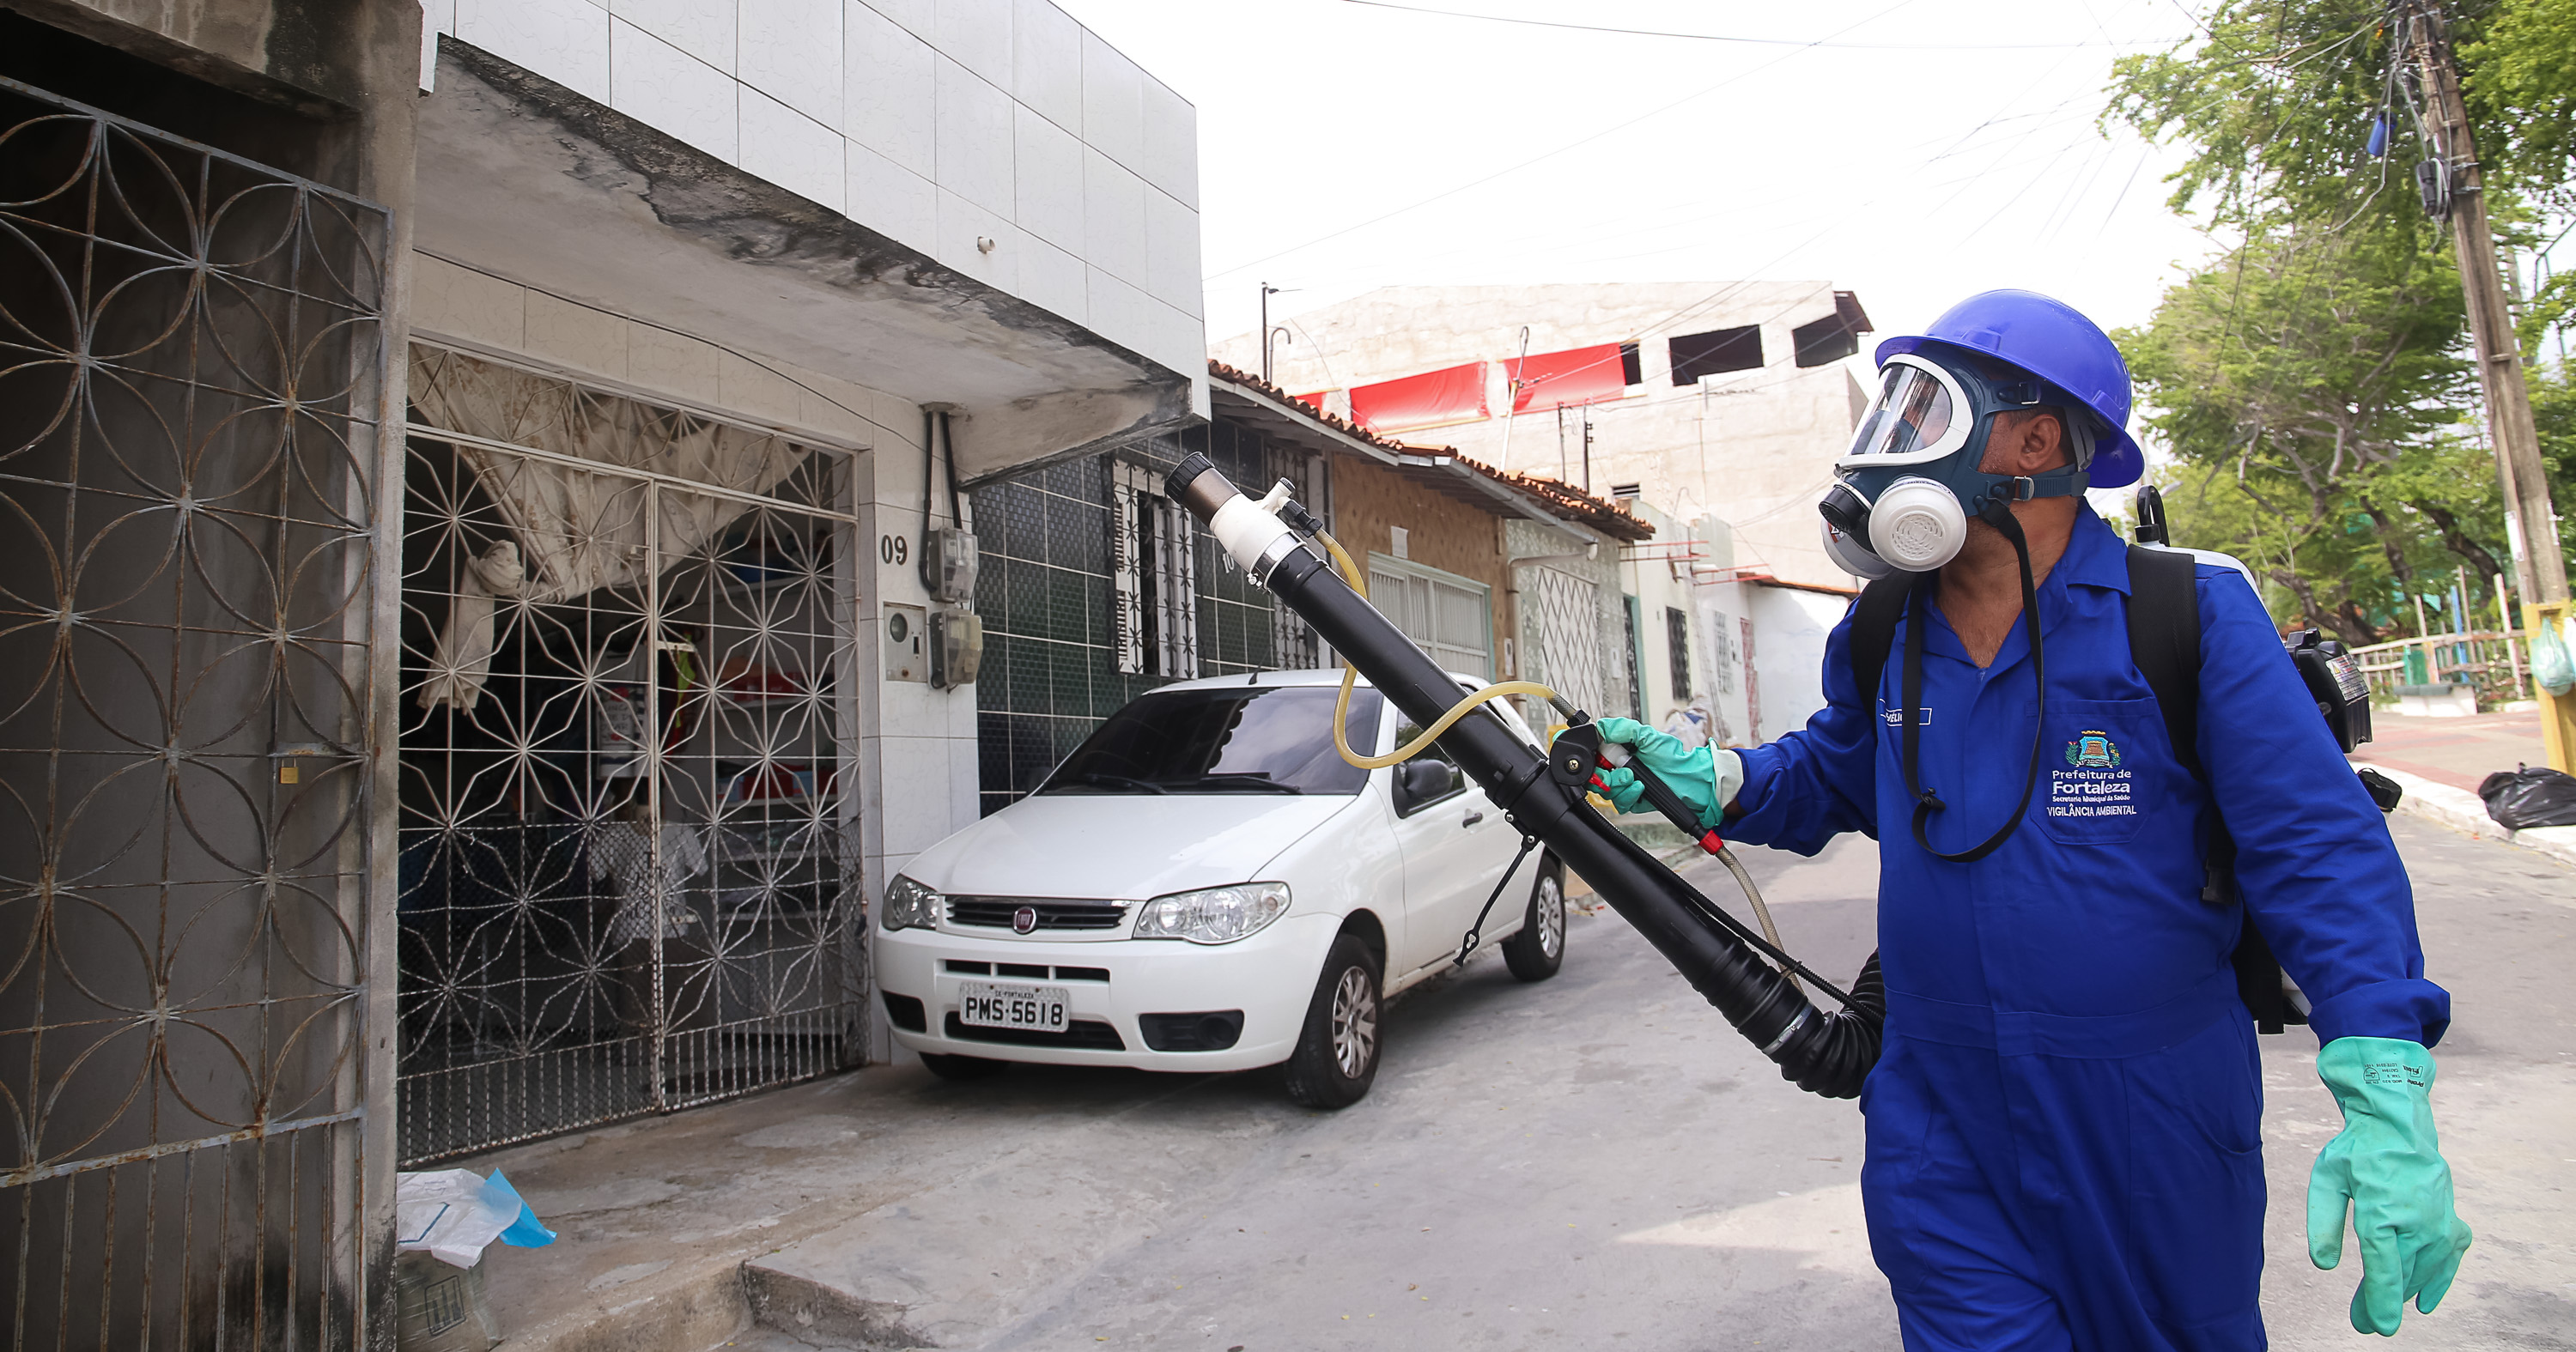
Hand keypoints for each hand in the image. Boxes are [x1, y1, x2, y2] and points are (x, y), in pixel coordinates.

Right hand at [1589, 716, 1741, 827]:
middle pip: (1596, 776)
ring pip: (1607, 791)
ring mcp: (1626, 785)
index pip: (1595, 756)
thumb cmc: (1673, 756)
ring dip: (1619, 785)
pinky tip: (1640, 788)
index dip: (1593, 759)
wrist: (1691, 779)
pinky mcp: (1633, 801)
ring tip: (1635, 778)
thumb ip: (1623, 728)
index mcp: (1621, 751)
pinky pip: (1620, 803)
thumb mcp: (1648, 735)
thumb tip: (1601, 728)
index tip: (1598, 759)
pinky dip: (1629, 795)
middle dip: (1605, 776)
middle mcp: (1621, 768)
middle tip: (1618, 772)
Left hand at [2308, 1036, 2471, 1334]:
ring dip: (2403, 1294)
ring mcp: (2439, 1222)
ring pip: (2423, 1271)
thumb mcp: (2326, 1179)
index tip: (2376, 1327)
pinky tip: (2425, 1303)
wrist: (2397, 1125)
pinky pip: (2448, 1260)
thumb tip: (2324, 1265)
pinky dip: (2438, 1282)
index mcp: (2381, 1208)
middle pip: (2400, 1275)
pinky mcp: (2452, 1221)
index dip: (2378, 1300)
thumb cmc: (2356, 1152)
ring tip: (2380, 1312)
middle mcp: (2417, 1219)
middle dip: (2381, 1304)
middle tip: (2362, 1324)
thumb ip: (2323, 1223)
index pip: (2382, 1266)